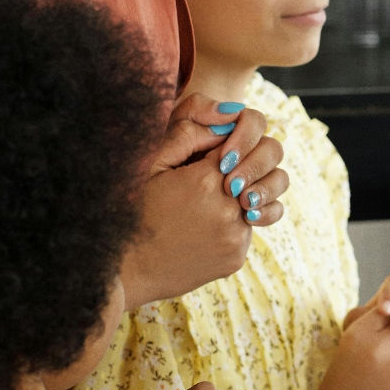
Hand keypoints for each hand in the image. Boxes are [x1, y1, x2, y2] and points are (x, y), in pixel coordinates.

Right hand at [120, 102, 289, 307]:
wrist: (120, 271)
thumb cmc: (130, 209)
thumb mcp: (152, 163)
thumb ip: (190, 132)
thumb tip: (230, 117)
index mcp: (207, 179)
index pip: (246, 140)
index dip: (233, 141)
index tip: (217, 152)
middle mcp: (228, 208)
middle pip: (268, 166)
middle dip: (252, 162)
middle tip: (227, 173)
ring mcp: (235, 236)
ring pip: (265, 198)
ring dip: (248, 193)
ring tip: (223, 198)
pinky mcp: (236, 257)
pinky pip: (249, 228)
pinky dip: (233, 223)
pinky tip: (204, 228)